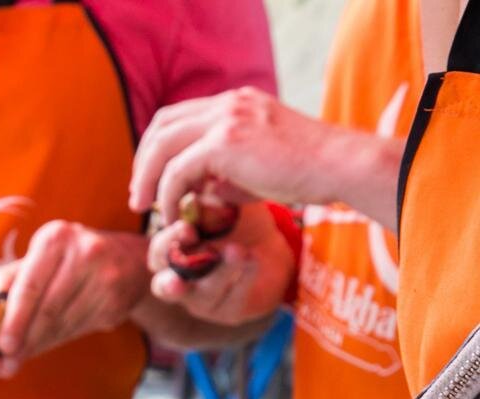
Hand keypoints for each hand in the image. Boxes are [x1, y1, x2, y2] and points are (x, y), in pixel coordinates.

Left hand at [0, 222, 150, 363]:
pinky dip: (55, 342)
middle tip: (5, 361)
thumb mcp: (41, 254)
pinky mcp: (116, 305)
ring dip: (37, 345)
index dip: (14, 318)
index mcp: (57, 238)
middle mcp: (86, 254)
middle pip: (47, 310)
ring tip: (18, 358)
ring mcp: (106, 280)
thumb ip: (11, 276)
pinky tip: (41, 347)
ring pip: (62, 325)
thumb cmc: (70, 256)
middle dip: (24, 339)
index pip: (30, 285)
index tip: (1, 344)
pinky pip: (77, 331)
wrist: (129, 260)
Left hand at [129, 87, 342, 220]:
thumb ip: (222, 173)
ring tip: (143, 207)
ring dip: (146, 178)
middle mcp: (227, 103)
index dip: (156, 147)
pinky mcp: (225, 142)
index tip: (150, 179)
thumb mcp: (257, 167)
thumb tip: (194, 191)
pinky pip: (177, 170)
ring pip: (162, 146)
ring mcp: (225, 118)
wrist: (341, 167)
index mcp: (235, 102)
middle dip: (143, 162)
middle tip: (137, 196)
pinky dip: (168, 194)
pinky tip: (170, 215)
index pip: (178, 116)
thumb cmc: (307, 172)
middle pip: (162, 125)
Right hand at [147, 203, 295, 325]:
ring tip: (238, 250)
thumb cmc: (238, 220)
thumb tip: (186, 181)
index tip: (186, 228)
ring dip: (218, 272)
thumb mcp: (221, 203)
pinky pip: (232, 302)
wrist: (273, 243)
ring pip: (200, 296)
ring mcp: (204, 301)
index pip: (157, 255)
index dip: (166, 244)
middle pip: (163, 287)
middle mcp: (181, 282)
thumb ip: (202, 199)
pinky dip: (243, 279)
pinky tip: (254, 260)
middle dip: (173, 275)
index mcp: (172, 255)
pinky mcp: (230, 312)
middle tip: (191, 260)